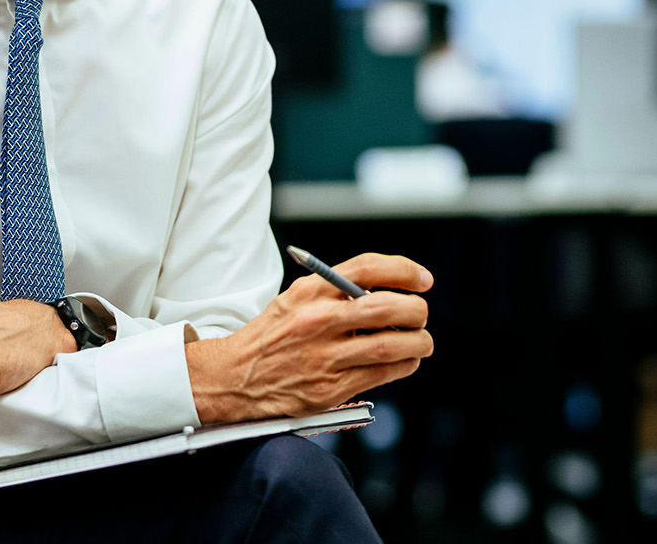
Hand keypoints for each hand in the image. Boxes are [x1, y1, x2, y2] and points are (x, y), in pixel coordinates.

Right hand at [186, 253, 433, 423]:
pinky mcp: (330, 389)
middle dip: (416, 310)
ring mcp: (324, 357)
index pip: (367, 268)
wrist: (233, 378)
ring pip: (391, 344)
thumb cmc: (271, 336)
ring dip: (419, 342)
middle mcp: (318, 321)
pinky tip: (406, 361)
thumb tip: (387, 289)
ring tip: (422, 341)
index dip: (403, 270)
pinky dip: (404, 365)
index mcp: (310, 292)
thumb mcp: (294, 299)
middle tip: (421, 314)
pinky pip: (381, 374)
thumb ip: (335, 290)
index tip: (423, 279)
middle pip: (386, 307)